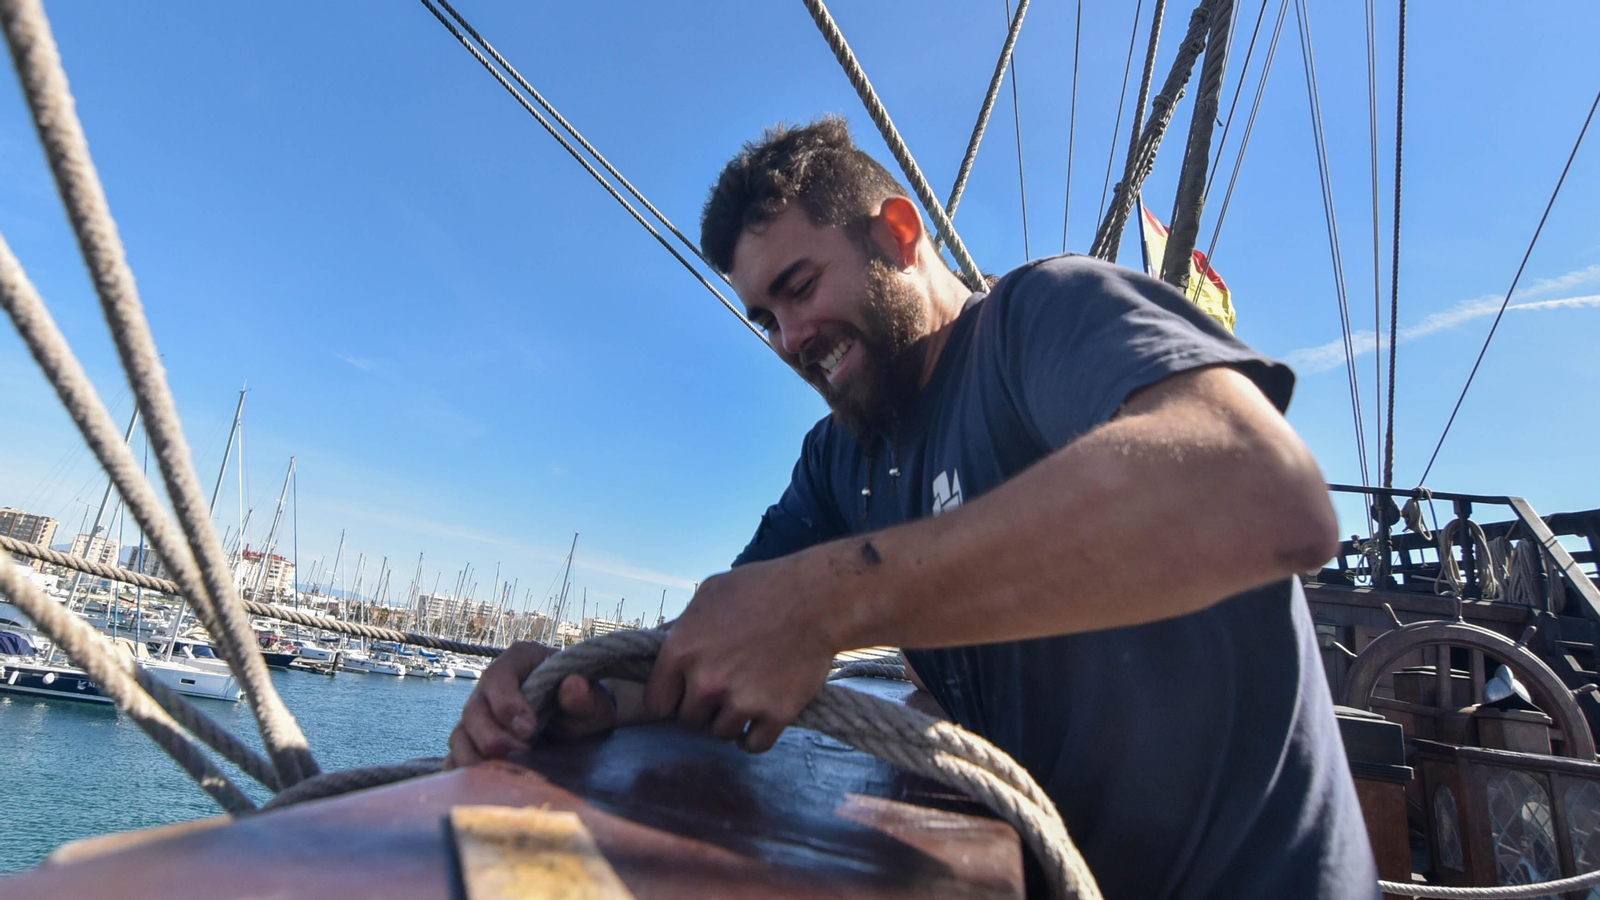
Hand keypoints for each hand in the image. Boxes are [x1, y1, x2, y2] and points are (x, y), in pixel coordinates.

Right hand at [445, 640, 616, 768]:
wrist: (583, 725)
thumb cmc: (586, 705)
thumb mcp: (593, 700)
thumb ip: (585, 695)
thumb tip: (574, 686)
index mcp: (517, 662)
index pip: (497, 677)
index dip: (506, 704)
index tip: (529, 730)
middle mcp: (490, 687)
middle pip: (473, 710)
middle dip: (492, 737)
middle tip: (520, 754)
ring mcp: (479, 716)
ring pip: (460, 735)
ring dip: (475, 758)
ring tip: (500, 774)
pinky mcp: (475, 742)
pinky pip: (456, 757)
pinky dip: (462, 772)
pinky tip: (479, 786)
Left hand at [645, 557, 837, 752]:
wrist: (817, 598)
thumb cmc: (761, 588)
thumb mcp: (709, 594)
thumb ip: (683, 627)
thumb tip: (666, 648)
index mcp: (682, 651)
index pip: (657, 703)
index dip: (670, 699)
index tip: (683, 696)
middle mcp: (707, 681)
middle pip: (688, 721)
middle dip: (702, 708)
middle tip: (723, 689)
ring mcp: (742, 701)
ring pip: (721, 733)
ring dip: (730, 721)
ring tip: (746, 697)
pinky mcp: (776, 714)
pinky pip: (754, 745)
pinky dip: (755, 736)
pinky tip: (759, 720)